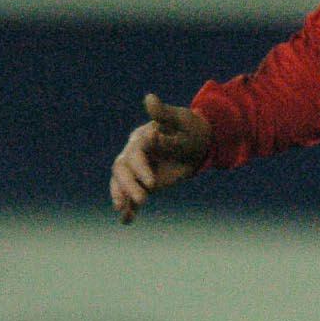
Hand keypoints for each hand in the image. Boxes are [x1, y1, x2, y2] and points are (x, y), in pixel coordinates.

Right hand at [109, 93, 214, 223]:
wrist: (198, 143)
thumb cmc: (189, 128)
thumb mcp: (181, 120)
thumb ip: (164, 114)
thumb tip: (150, 98)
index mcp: (142, 138)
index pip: (135, 154)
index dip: (141, 168)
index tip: (152, 183)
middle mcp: (134, 154)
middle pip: (122, 170)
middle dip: (129, 185)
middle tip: (143, 199)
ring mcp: (137, 170)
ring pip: (121, 183)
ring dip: (122, 196)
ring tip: (123, 212)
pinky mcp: (143, 183)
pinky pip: (131, 196)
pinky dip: (128, 209)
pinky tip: (126, 221)